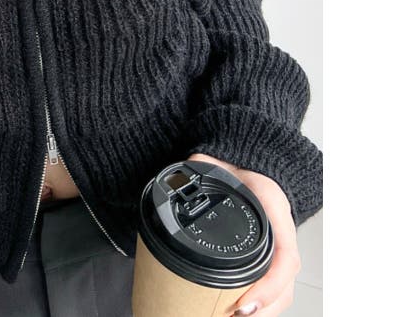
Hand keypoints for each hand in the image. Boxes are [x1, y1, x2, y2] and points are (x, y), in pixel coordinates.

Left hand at [187, 152, 300, 316]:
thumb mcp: (214, 161)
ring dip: (263, 309)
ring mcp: (279, 242)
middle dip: (264, 309)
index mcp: (272, 206)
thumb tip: (173, 181)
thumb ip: (195, 168)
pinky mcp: (270, 251)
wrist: (246, 157)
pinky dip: (262, 301)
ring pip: (282, 288)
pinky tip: (242, 310)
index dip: (269, 286)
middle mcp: (281, 229)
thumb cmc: (233, 162)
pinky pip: (275, 283)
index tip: (245, 305)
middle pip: (285, 283)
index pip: (284, 256)